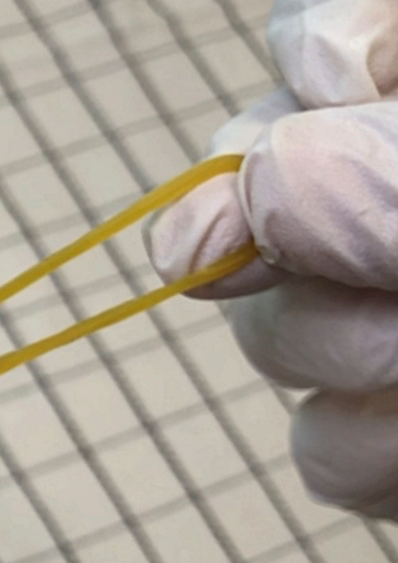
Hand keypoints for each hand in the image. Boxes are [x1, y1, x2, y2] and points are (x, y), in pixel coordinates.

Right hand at [147, 0, 397, 515]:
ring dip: (334, 349)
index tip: (355, 85)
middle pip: (255, 194)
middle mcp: (384, 202)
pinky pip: (327, 452)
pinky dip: (370, 453)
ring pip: (272, 335)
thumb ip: (384, 172)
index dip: (317, 60)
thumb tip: (241, 199)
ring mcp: (385, 316)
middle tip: (390, 269)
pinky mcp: (396, 435)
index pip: (316, 48)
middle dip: (302, 238)